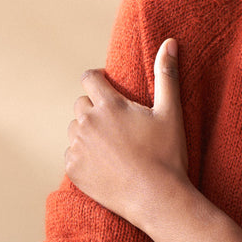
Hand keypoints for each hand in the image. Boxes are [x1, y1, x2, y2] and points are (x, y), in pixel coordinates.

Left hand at [66, 38, 188, 225]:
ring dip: (88, 133)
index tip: (108, 88)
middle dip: (95, 110)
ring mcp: (77, 147)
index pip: (89, 78)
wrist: (157, 198)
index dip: (98, 81)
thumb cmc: (167, 155)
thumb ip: (166, 75)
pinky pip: (72, 155)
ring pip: (75, 130)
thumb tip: (170, 42)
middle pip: (81, 104)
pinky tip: (106, 166)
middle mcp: (87, 122)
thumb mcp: (170, 112)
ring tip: (112, 148)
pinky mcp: (73, 169)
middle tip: (118, 126)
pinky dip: (84, 157)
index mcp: (108, 105)